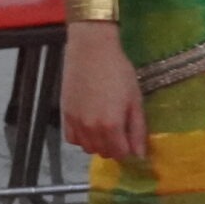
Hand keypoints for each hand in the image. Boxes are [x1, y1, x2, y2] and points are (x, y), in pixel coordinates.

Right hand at [61, 21, 148, 160]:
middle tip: (120, 131)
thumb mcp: (135, 100)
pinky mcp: (64, 113)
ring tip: (104, 128)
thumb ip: (137, 130)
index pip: (120, 153)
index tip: (131, 139)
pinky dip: (81, 138)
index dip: (128, 149)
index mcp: (111, 126)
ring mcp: (75, 121)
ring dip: (98, 144)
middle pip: (103, 152)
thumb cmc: (118, 71)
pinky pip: (71, 138)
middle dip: (114, 147)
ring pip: (87, 148)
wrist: (91, 49)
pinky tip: (89, 126)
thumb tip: (140, 154)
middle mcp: (91, 128)